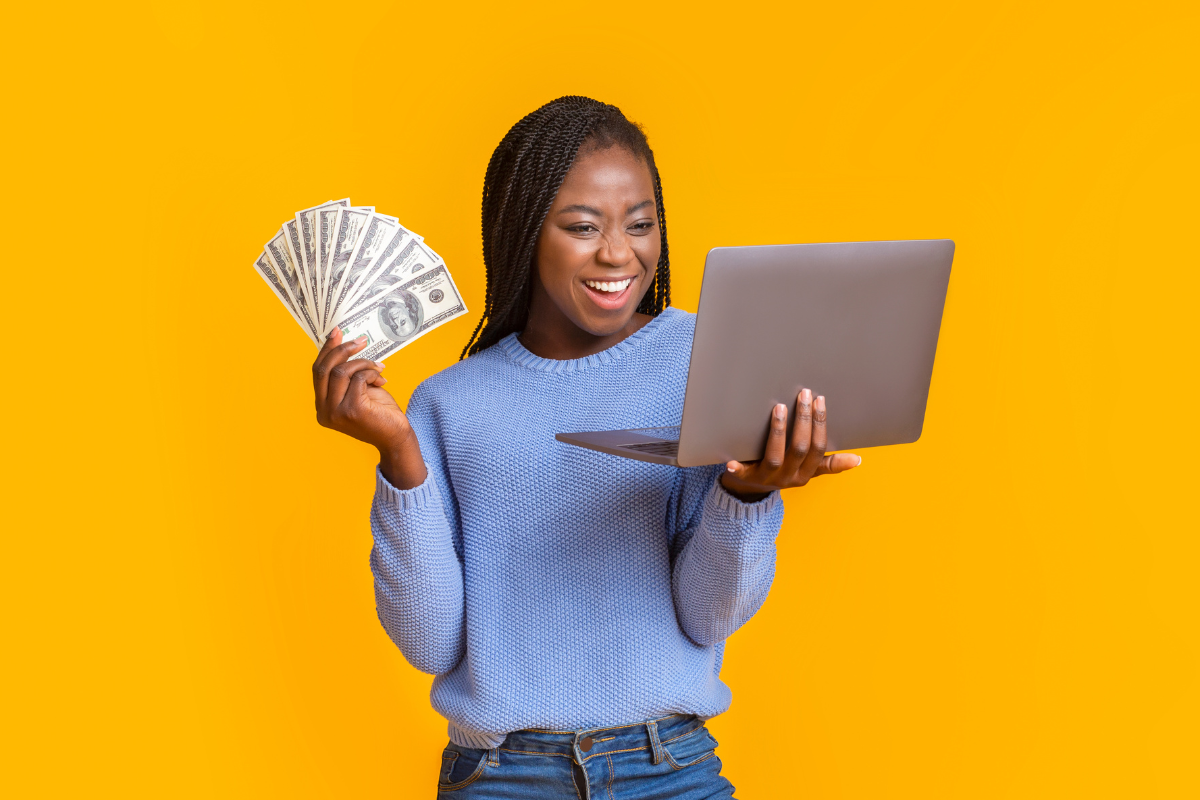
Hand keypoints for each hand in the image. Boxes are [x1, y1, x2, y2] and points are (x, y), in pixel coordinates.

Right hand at [312, 328, 426, 488]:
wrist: (396, 437)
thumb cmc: (379, 412)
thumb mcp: (358, 390)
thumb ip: (346, 374)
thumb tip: (341, 343)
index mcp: (322, 407)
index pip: (317, 372)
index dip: (326, 350)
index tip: (337, 332)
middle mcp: (324, 411)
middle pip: (324, 369)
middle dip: (342, 350)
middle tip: (361, 340)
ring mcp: (336, 412)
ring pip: (341, 371)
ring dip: (363, 364)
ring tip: (378, 368)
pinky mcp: (352, 410)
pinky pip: (359, 378)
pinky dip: (372, 374)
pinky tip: (382, 381)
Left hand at [719, 388, 860, 501]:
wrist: (750, 489)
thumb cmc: (783, 472)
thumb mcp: (808, 470)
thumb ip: (829, 463)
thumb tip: (858, 460)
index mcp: (806, 474)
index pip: (818, 448)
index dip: (820, 425)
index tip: (820, 401)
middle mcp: (789, 478)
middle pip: (800, 448)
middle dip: (803, 420)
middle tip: (804, 394)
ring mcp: (768, 479)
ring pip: (776, 456)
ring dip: (778, 431)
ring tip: (779, 408)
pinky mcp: (747, 478)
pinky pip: (743, 473)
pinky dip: (738, 467)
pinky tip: (732, 460)